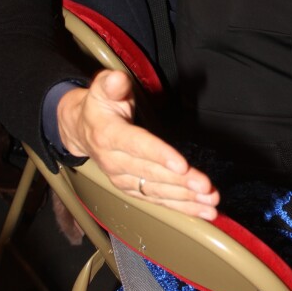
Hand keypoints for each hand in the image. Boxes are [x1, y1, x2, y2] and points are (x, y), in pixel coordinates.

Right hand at [57, 70, 219, 218]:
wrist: (81, 130)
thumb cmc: (99, 106)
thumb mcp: (101, 89)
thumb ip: (111, 84)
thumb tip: (118, 79)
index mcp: (109, 136)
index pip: (137, 146)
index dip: (160, 156)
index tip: (182, 165)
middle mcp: (115, 162)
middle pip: (152, 174)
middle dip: (181, 183)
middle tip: (206, 187)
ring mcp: (123, 178)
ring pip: (156, 192)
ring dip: (185, 200)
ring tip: (210, 203)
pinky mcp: (132, 188)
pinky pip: (157, 200)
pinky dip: (180, 208)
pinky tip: (201, 212)